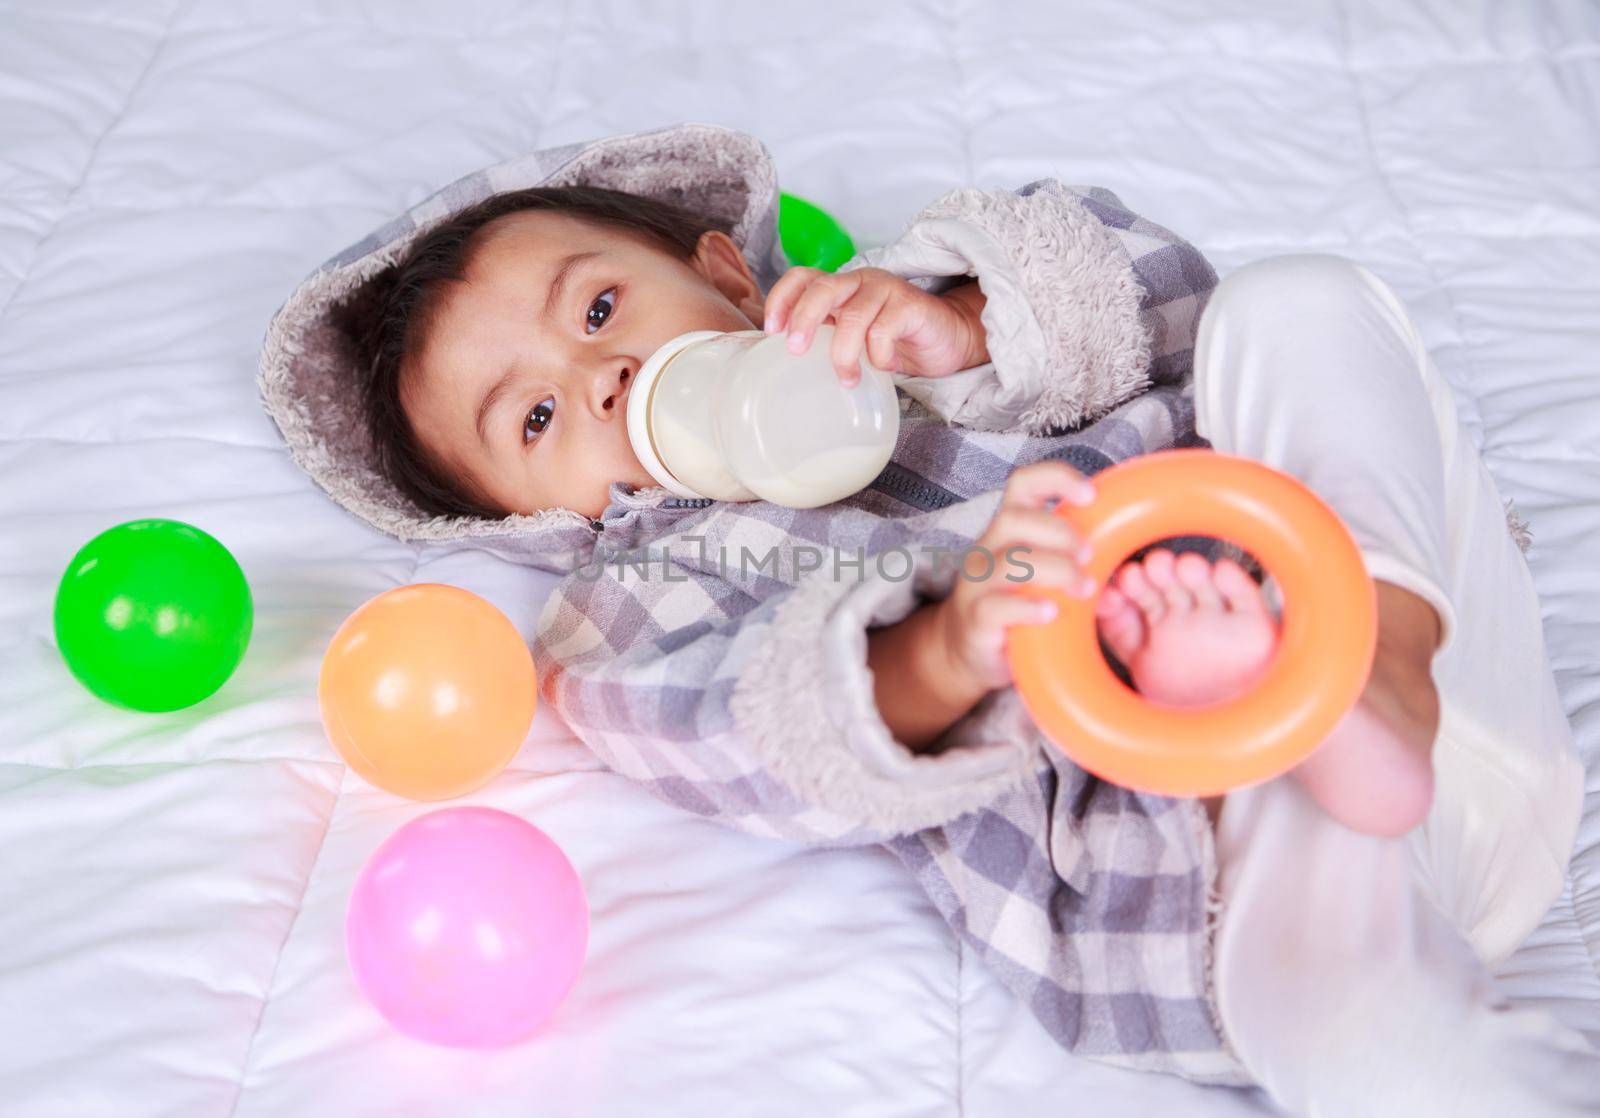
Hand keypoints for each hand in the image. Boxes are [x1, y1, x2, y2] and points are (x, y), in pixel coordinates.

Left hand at [762, 266, 985, 385]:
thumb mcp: (853, 339)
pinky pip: (884, 331)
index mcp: (839, 288)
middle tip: (795, 349)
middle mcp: (859, 282)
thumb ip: (827, 339)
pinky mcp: (910, 306)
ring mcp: (885, 291)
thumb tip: (786, 363)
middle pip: (822, 288)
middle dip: (803, 318)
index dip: (781, 298)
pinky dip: (879, 355)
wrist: (945, 340)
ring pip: (854, 315)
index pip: (802, 277)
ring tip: (847, 379)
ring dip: (844, 353)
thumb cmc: (893, 342)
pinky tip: (886, 366)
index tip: (771, 331)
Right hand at [930, 461, 1098, 693]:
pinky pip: (996, 606)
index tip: (1091, 495)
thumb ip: (1070, 551)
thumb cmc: (1018, 604)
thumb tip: (1123, 537)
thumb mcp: (1043, 570)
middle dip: (1060, 532)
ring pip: (1010, 561)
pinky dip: (1028, 607)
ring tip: (1084, 589)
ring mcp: (977, 584)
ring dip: (1056, 570)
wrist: (971, 652)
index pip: (1023, 484)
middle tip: (1091, 555)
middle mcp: (988, 549)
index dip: (1056, 478)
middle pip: (1015, 518)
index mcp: (1009, 530)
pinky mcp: (975, 618)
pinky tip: (1051, 613)